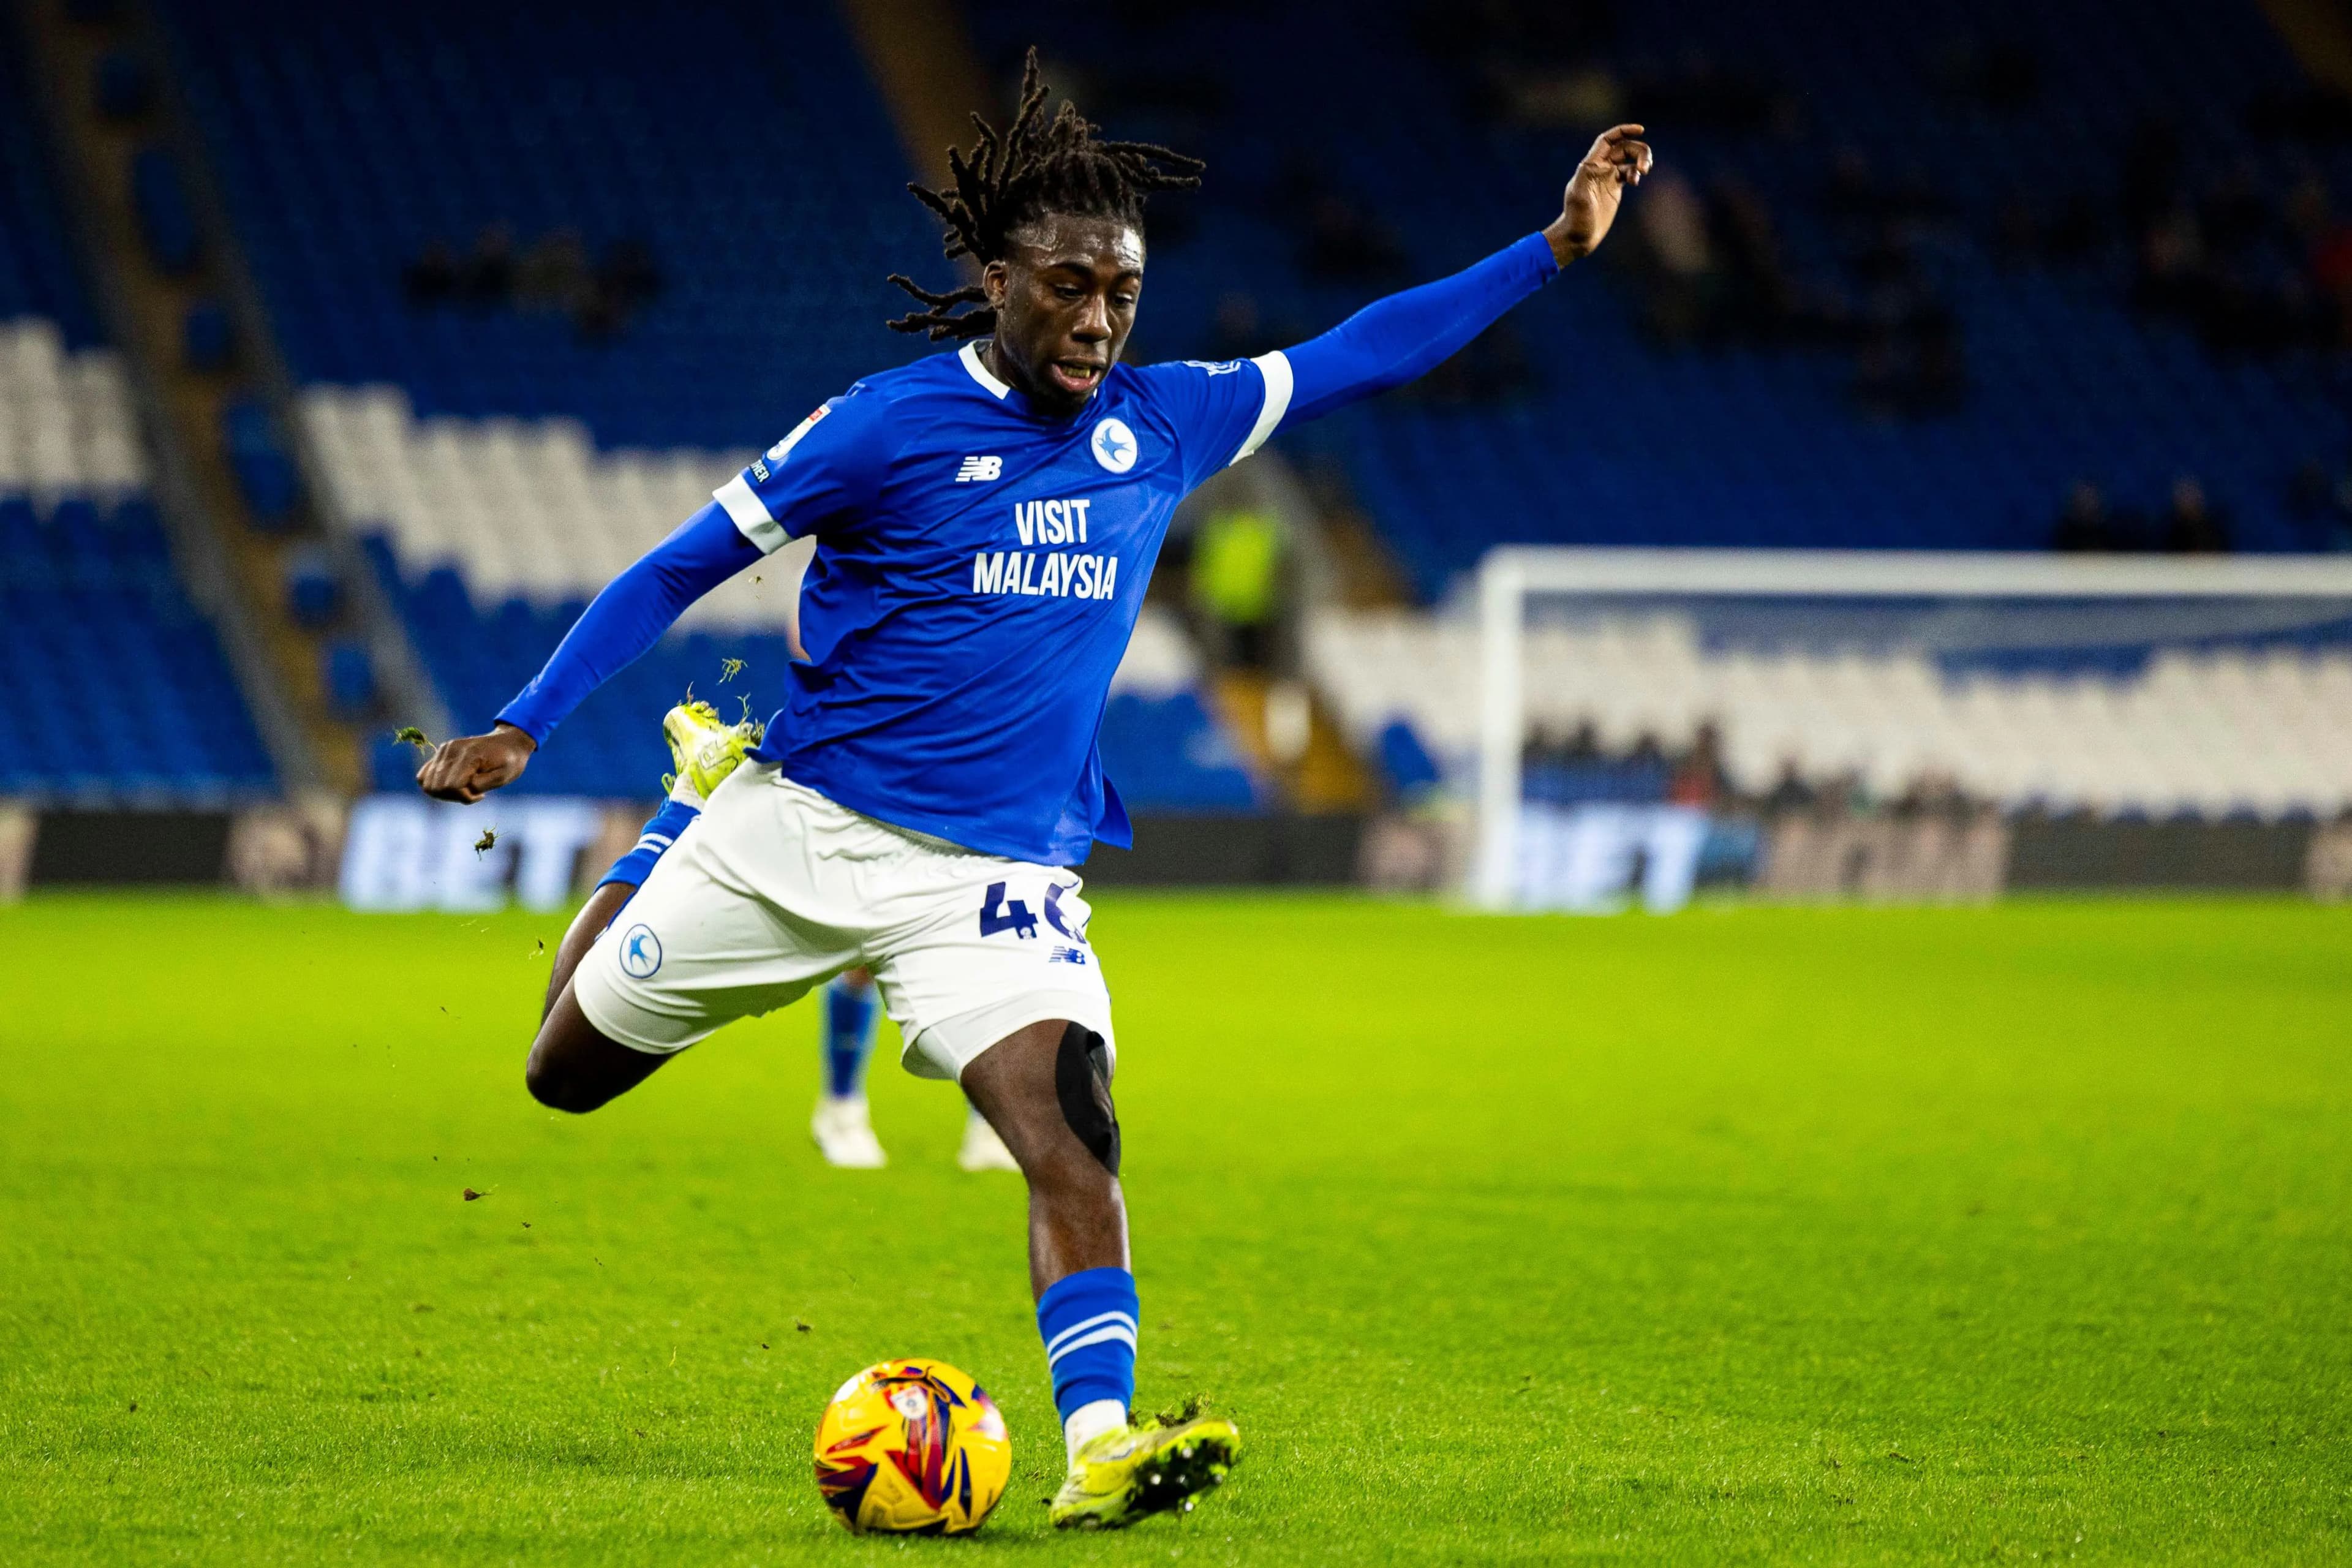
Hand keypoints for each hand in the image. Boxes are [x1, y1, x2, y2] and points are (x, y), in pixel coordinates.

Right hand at [417, 723, 535, 803]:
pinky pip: (424, 775)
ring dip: (444, 793)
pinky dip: (436, 785)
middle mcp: (451, 750)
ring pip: (427, 783)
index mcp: (469, 755)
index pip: (451, 786)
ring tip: (465, 788)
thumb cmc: (510, 761)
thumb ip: (482, 784)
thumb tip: (462, 788)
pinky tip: (455, 784)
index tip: (481, 795)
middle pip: (436, 786)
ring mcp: (444, 750)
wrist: (509, 742)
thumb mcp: (504, 776)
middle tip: (473, 793)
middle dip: (453, 796)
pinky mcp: (440, 753)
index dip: (464, 797)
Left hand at [1545, 124, 1651, 266]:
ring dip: (1641, 161)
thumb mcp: (1579, 196)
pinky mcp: (1615, 189)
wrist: (1578, 236)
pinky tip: (1635, 183)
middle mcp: (1600, 168)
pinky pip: (1630, 173)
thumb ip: (1585, 178)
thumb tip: (1591, 163)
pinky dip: (1636, 174)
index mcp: (1591, 165)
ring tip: (1644, 171)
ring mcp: (1608, 178)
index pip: (1608, 140)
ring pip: (1630, 159)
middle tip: (1645, 167)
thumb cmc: (1576, 218)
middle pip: (1624, 148)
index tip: (1641, 130)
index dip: (1623, 131)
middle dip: (1639, 151)